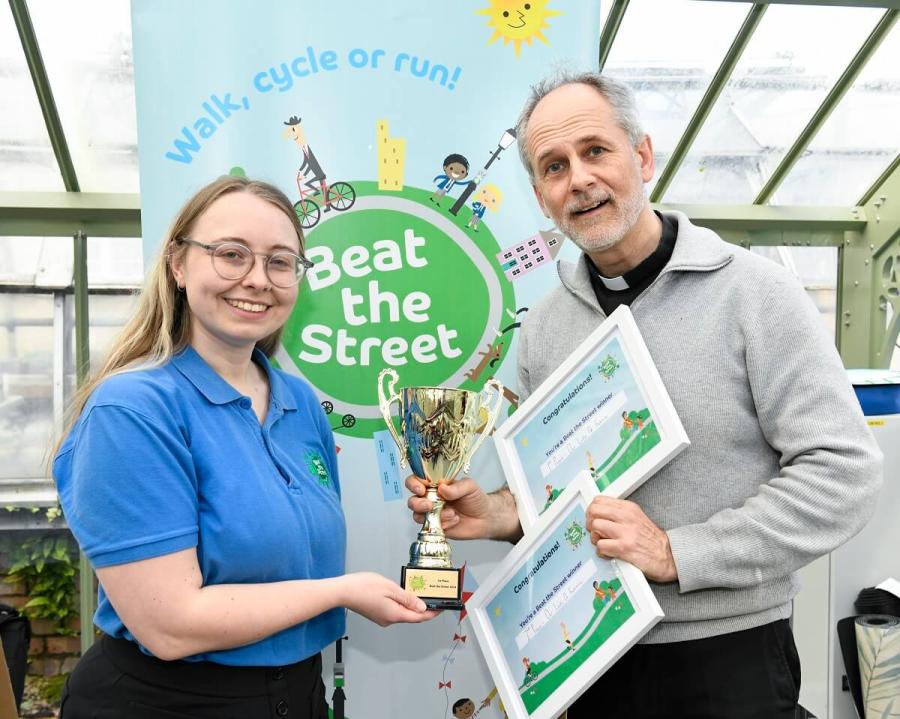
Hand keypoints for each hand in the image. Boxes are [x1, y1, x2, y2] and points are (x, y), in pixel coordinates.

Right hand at [340, 573, 437, 626]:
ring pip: (402, 612)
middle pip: (411, 616)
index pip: (419, 618)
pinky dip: (401, 603)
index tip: (442, 607)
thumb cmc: (363, 587)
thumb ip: (408, 598)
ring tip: (419, 592)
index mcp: (395, 615)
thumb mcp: (390, 588)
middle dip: (423, 607)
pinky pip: (394, 610)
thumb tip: (422, 608)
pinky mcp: (377, 614)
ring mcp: (382, 618)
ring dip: (411, 604)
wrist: (342, 591)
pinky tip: (402, 593)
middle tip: (432, 596)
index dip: (432, 613)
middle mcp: (389, 620)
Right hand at [405, 476, 521, 541]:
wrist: (485, 518)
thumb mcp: (470, 486)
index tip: (421, 489)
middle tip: (430, 505)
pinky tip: (455, 520)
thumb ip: (456, 487)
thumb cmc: (476, 499)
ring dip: (433, 515)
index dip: (414, 484)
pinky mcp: (435, 527)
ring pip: (418, 515)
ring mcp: (432, 514)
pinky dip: (443, 524)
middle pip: (412, 500)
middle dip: (418, 503)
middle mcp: (430, 499)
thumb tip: (442, 487)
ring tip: (451, 513)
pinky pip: (430, 527)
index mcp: (435, 485)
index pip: (416, 481)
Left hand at [586, 496, 676, 582]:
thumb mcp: (637, 519)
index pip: (599, 500)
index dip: (592, 511)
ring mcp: (625, 532)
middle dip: (590, 522)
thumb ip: (619, 514)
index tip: (594, 519)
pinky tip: (609, 554)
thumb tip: (597, 514)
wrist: (669, 556)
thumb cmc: (651, 540)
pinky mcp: (624, 548)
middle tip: (596, 531)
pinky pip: (600, 546)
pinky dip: (601, 552)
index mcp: (629, 508)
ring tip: (604, 543)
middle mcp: (627, 517)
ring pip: (595, 526)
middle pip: (594, 511)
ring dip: (595, 538)